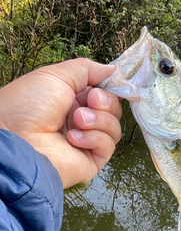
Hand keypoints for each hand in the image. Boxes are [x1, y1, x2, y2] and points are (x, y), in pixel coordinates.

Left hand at [0, 58, 122, 187]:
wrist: (16, 139)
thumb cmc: (26, 107)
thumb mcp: (56, 76)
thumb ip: (87, 70)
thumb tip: (113, 71)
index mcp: (72, 101)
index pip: (104, 93)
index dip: (109, 88)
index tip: (109, 83)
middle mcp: (81, 121)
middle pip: (113, 110)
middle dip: (105, 102)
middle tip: (90, 101)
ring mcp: (87, 142)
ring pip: (114, 127)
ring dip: (99, 120)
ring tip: (77, 120)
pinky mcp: (90, 160)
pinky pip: (108, 146)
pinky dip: (94, 138)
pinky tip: (73, 138)